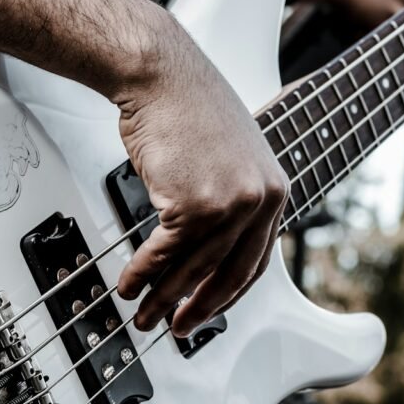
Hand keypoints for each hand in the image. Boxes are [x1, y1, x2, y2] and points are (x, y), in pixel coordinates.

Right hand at [115, 17, 288, 336]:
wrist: (161, 74)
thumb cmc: (187, 110)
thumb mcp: (229, 158)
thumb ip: (229, 201)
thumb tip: (206, 250)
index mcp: (274, 191)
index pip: (257, 260)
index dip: (229, 293)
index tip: (209, 311)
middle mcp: (260, 200)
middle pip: (229, 274)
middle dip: (200, 309)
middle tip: (179, 329)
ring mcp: (231, 203)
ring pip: (193, 269)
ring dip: (163, 298)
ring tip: (144, 316)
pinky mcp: (196, 204)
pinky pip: (164, 252)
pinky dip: (142, 273)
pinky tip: (129, 284)